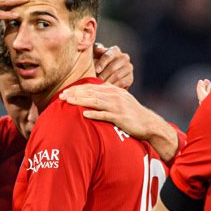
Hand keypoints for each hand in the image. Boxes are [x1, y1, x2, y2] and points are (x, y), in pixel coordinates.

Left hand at [60, 83, 178, 161]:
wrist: (149, 124)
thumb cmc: (133, 114)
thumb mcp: (122, 100)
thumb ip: (109, 96)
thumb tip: (94, 96)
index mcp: (114, 91)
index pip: (92, 87)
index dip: (78, 89)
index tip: (66, 91)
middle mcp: (115, 96)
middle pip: (91, 92)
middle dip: (75, 93)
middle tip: (62, 96)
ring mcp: (117, 106)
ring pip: (95, 101)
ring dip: (80, 101)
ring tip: (68, 102)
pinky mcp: (120, 117)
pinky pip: (105, 115)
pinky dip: (94, 114)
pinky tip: (83, 114)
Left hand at [94, 43, 133, 88]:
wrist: (105, 75)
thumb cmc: (98, 63)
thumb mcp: (95, 55)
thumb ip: (97, 49)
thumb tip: (101, 49)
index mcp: (115, 50)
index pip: (108, 56)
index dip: (101, 63)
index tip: (96, 70)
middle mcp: (124, 57)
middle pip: (112, 68)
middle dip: (103, 75)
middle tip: (96, 81)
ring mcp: (129, 68)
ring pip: (117, 76)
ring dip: (107, 82)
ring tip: (99, 86)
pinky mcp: (130, 78)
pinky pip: (122, 83)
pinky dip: (113, 86)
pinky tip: (107, 89)